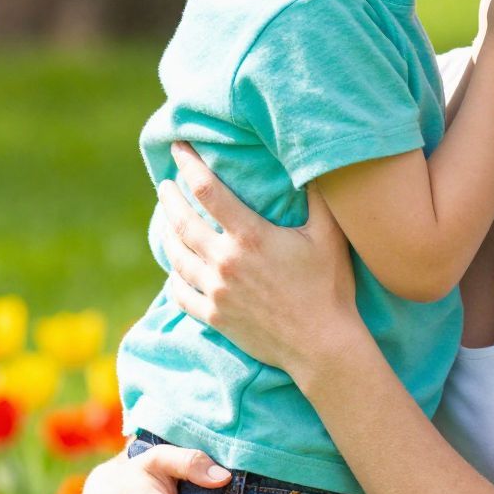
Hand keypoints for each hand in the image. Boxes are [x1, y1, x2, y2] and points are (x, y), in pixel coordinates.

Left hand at [157, 140, 357, 376]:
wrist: (321, 346)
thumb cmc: (329, 288)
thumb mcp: (329, 236)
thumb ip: (318, 198)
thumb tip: (312, 163)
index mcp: (250, 236)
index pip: (207, 190)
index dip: (188, 164)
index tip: (178, 148)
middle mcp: (225, 262)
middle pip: (182, 221)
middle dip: (169, 197)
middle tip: (164, 184)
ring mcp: (216, 292)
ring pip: (176, 256)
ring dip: (166, 234)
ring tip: (165, 221)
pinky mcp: (214, 317)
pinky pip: (180, 293)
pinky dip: (174, 277)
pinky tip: (174, 269)